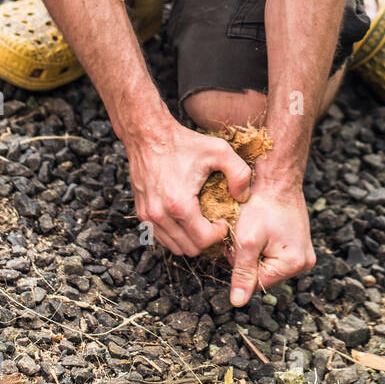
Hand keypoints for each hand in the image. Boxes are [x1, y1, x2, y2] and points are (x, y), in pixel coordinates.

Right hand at [126, 117, 250, 256]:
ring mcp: (148, 216)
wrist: (148, 135)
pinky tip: (186, 219)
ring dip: (191, 240)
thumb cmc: (183, 142)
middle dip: (206, 240)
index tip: (223, 220)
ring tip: (202, 222)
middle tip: (215, 224)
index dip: (219, 235)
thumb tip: (243, 197)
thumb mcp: (219, 150)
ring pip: (174, 246)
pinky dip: (175, 235)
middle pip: (189, 249)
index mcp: (179, 203)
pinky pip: (161, 237)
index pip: (203, 241)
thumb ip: (240, 173)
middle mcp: (159, 214)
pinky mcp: (142, 213)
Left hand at [227, 185, 314, 305]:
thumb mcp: (247, 241)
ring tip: (253, 230)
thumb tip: (237, 303)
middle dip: (249, 260)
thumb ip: (242, 273)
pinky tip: (261, 229)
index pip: (258, 283)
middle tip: (245, 235)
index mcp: (295, 264)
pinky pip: (275, 254)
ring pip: (268, 265)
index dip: (242, 266)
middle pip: (264, 275)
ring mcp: (304, 253)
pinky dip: (263, 245)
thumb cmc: (262, 205)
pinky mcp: (299, 244)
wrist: (276, 179)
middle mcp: (305, 263)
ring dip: (255, 252)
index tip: (240, 244)